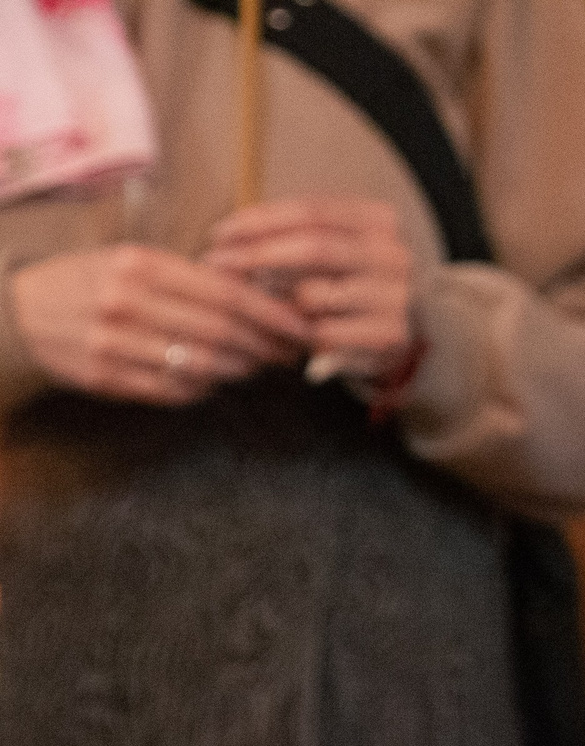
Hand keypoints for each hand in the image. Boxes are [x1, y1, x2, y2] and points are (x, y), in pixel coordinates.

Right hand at [8, 244, 308, 405]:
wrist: (18, 310)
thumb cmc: (92, 282)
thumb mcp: (133, 261)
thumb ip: (190, 277)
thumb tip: (261, 297)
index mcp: (141, 264)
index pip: (227, 293)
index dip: (273, 314)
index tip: (302, 327)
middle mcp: (127, 301)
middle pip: (221, 332)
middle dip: (264, 347)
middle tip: (286, 354)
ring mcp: (114, 342)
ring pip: (201, 366)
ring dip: (238, 370)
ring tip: (252, 366)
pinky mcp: (105, 377)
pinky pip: (172, 391)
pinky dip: (201, 389)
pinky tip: (210, 380)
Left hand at [202, 197, 414, 379]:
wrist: (411, 332)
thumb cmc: (353, 284)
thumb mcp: (331, 248)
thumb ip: (290, 235)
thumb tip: (226, 240)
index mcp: (381, 222)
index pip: (311, 211)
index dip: (260, 220)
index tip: (220, 234)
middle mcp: (395, 256)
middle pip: (314, 246)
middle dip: (258, 255)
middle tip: (218, 265)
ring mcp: (397, 297)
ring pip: (314, 294)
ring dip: (279, 301)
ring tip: (262, 305)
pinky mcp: (390, 336)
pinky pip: (324, 332)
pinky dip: (301, 334)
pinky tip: (295, 334)